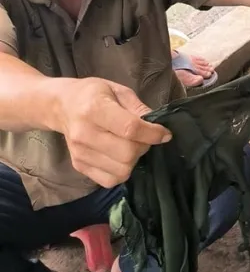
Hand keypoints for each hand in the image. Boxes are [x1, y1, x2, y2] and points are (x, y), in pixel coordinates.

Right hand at [53, 78, 170, 188]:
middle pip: (127, 154)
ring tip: (131, 146)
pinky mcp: (79, 166)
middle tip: (145, 138)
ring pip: (121, 171)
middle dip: (144, 147)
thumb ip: (138, 108)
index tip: (165, 133)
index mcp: (94, 109)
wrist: (61, 106)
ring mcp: (80, 153)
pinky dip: (121, 171)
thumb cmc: (93, 94)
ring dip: (134, 160)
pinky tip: (120, 157)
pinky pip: (109, 180)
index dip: (153, 134)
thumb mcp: (118, 90)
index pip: (130, 129)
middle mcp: (84, 134)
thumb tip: (157, 126)